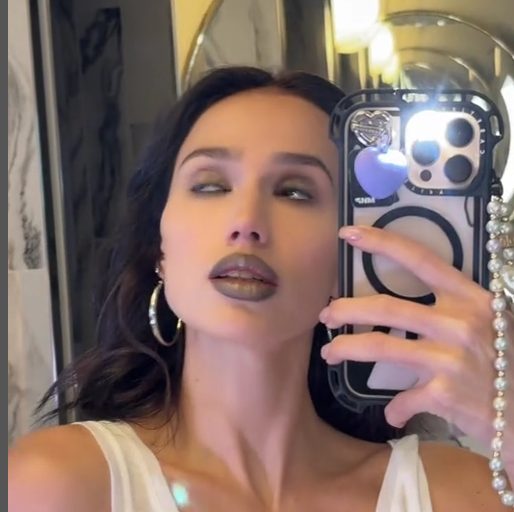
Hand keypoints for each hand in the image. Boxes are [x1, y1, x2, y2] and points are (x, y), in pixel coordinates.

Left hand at [319, 225, 513, 458]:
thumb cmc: (510, 359)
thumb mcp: (491, 320)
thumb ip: (455, 306)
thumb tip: (411, 304)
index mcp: (469, 297)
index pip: (420, 259)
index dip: (382, 243)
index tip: (349, 234)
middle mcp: (458, 323)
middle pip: (386, 307)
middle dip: (346, 309)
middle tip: (326, 315)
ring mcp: (450, 359)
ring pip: (380, 346)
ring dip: (346, 349)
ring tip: (329, 353)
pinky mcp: (446, 395)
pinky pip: (404, 399)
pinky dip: (394, 409)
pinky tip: (391, 415)